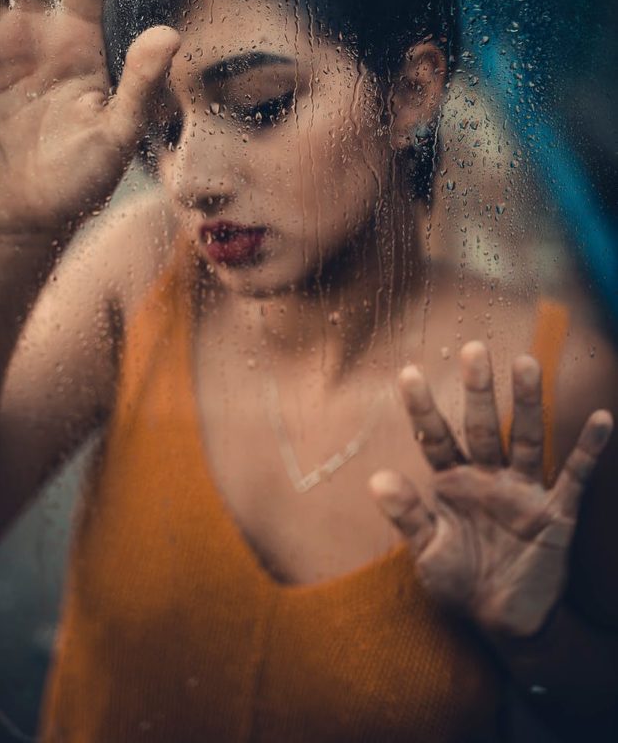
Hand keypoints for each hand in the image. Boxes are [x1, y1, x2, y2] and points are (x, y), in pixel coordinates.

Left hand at [369, 342, 612, 637]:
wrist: (506, 623)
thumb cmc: (461, 582)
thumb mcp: (428, 553)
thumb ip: (407, 515)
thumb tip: (376, 479)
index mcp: (452, 482)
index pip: (435, 437)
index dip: (423, 407)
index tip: (408, 372)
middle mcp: (488, 477)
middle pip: (482, 426)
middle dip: (479, 390)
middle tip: (474, 349)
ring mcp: (523, 490)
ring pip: (525, 438)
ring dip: (527, 403)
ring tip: (527, 363)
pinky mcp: (556, 513)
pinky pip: (574, 477)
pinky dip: (587, 450)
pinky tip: (600, 421)